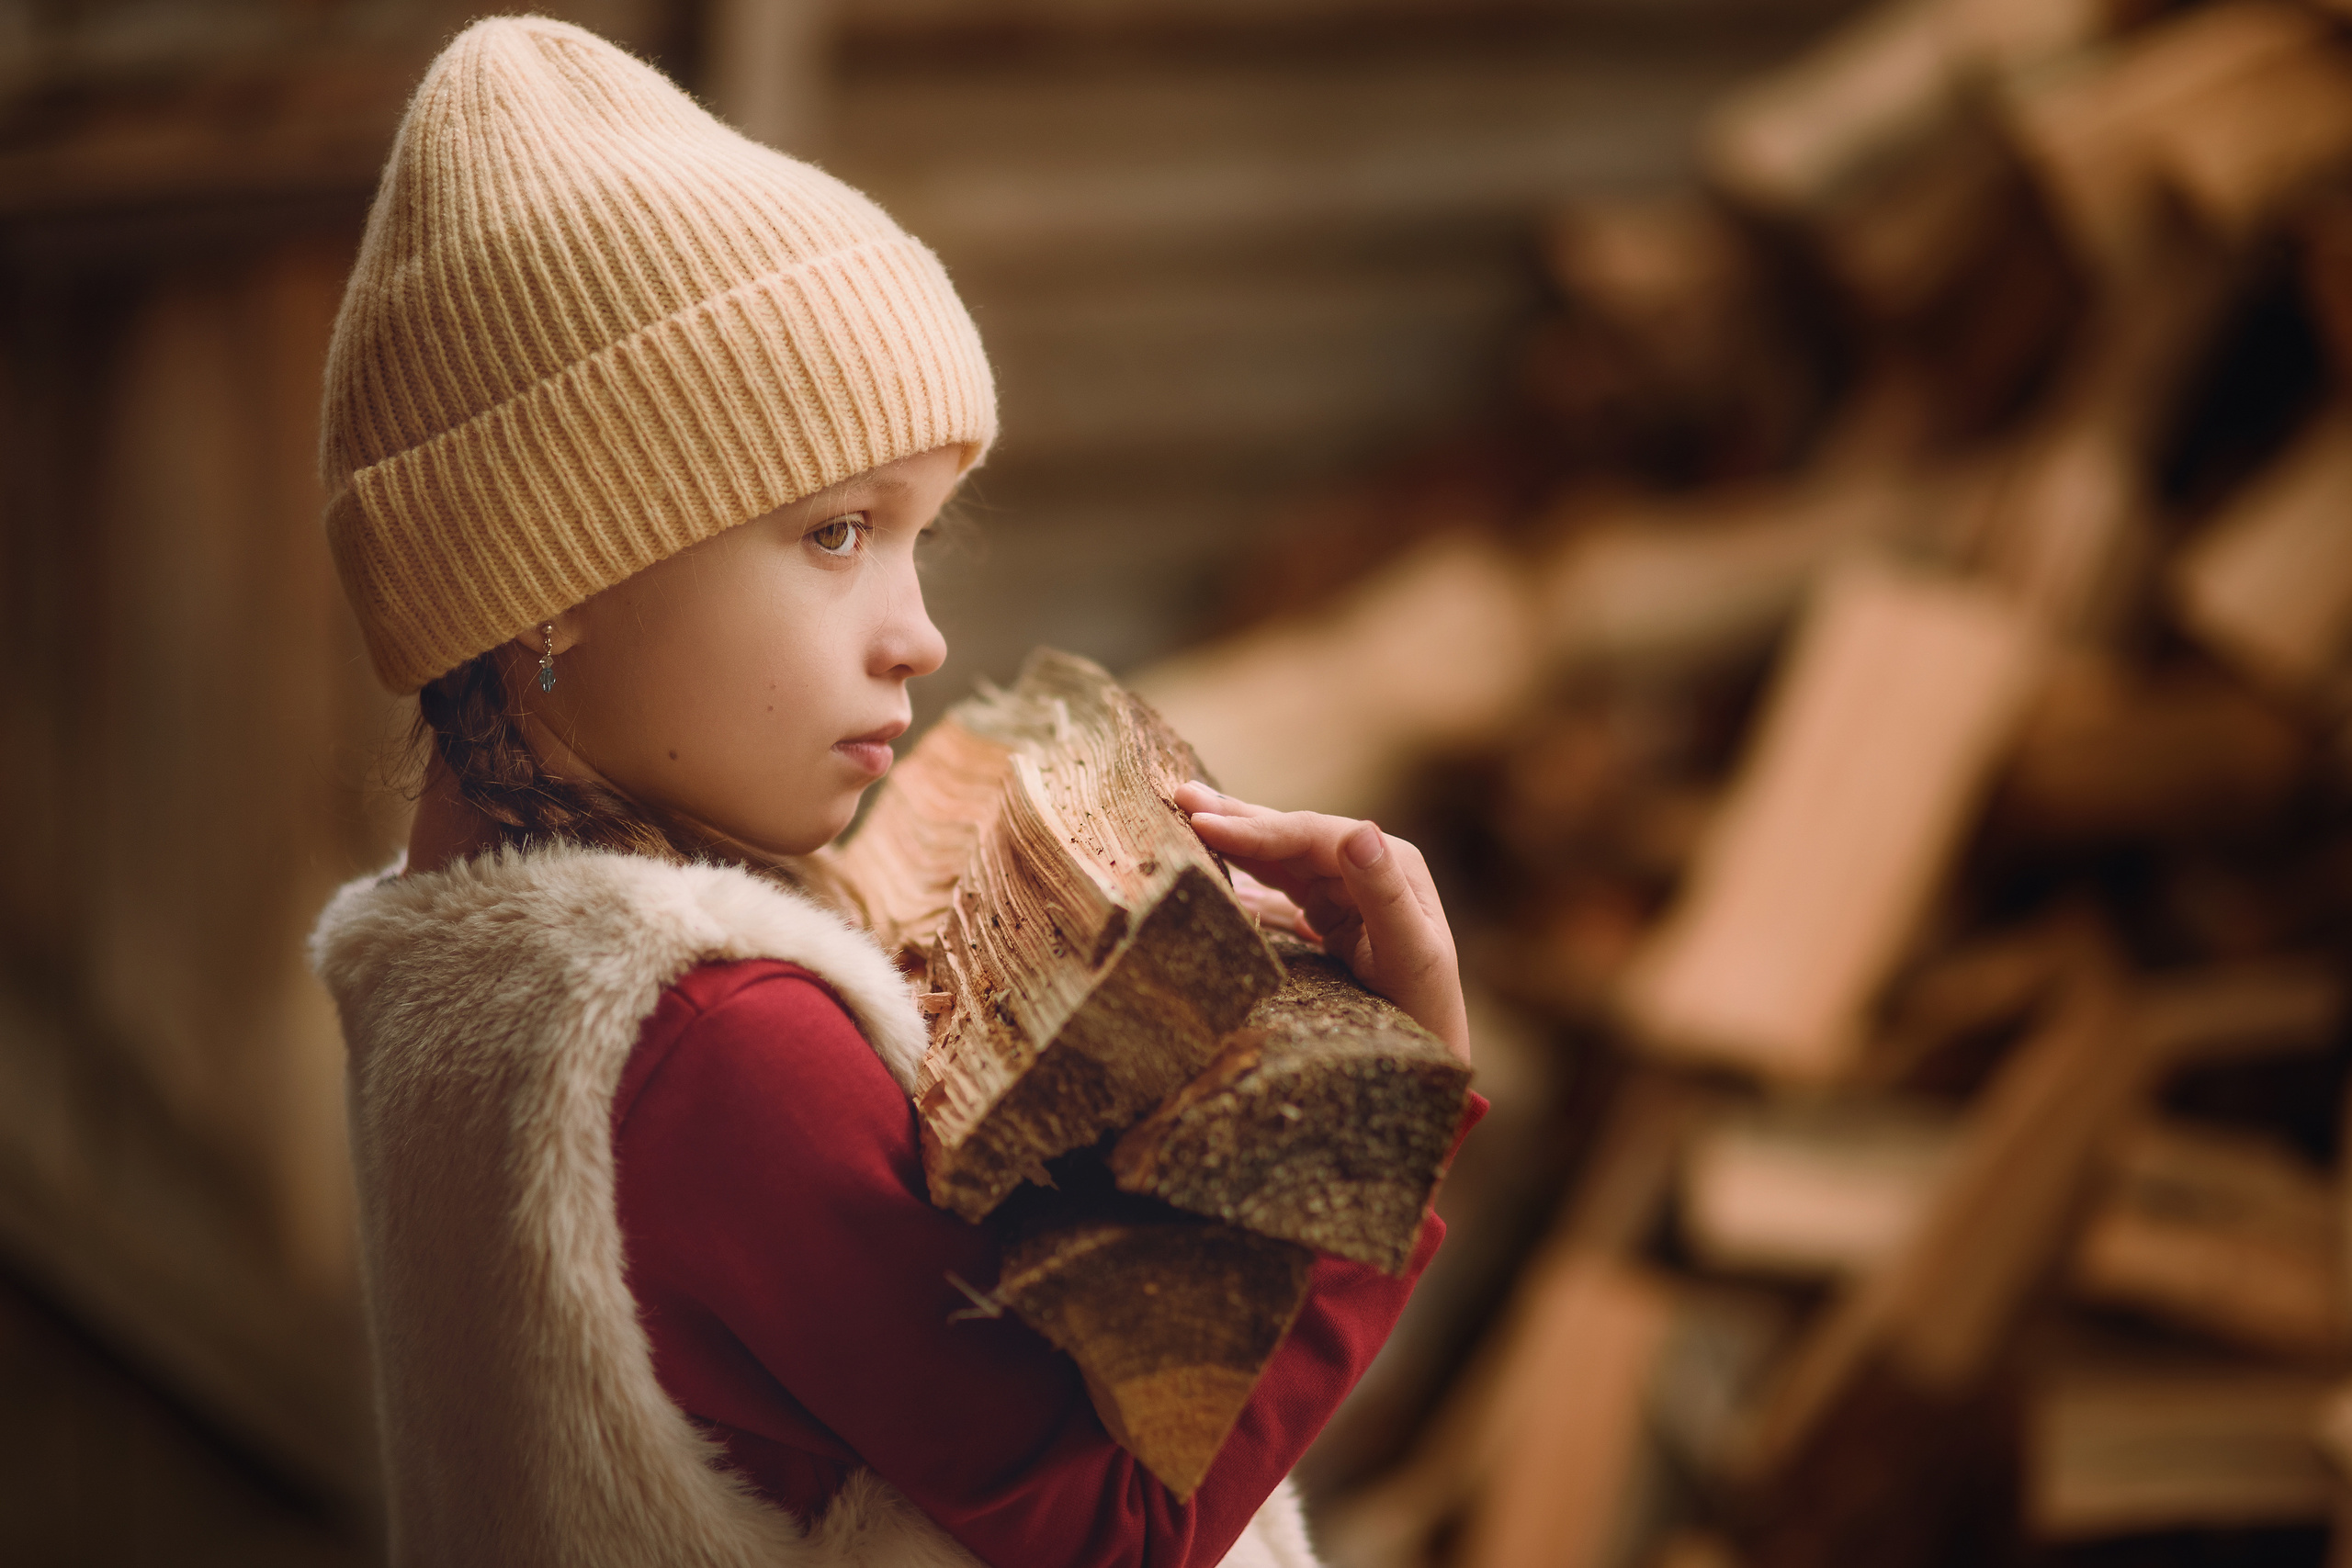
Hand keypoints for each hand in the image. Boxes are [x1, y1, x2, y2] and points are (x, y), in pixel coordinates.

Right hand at [1174, 781, 1469, 1064]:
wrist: (1430, 1051)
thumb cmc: (1426, 1006)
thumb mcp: (1412, 953)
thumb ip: (1385, 894)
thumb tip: (1360, 830)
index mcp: (1389, 860)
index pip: (1310, 834)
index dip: (1256, 827)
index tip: (1204, 822)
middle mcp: (1365, 867)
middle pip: (1290, 835)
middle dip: (1236, 816)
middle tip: (1181, 796)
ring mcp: (1343, 890)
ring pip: (1279, 857)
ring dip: (1235, 839)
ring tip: (1191, 818)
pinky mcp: (1327, 916)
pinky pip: (1276, 891)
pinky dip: (1244, 881)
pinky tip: (1214, 874)